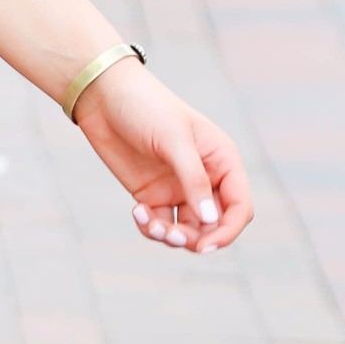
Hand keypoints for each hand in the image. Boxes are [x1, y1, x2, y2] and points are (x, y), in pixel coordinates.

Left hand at [72, 60, 251, 254]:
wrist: (105, 97)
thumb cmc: (146, 107)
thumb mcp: (173, 140)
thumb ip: (193, 180)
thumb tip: (210, 221)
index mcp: (222, 160)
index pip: (239, 206)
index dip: (228, 231)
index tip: (205, 246)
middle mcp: (205, 178)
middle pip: (215, 225)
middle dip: (197, 238)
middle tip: (171, 235)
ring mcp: (178, 188)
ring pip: (188, 230)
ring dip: (172, 237)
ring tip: (150, 225)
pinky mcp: (152, 195)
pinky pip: (160, 225)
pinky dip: (150, 227)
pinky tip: (136, 211)